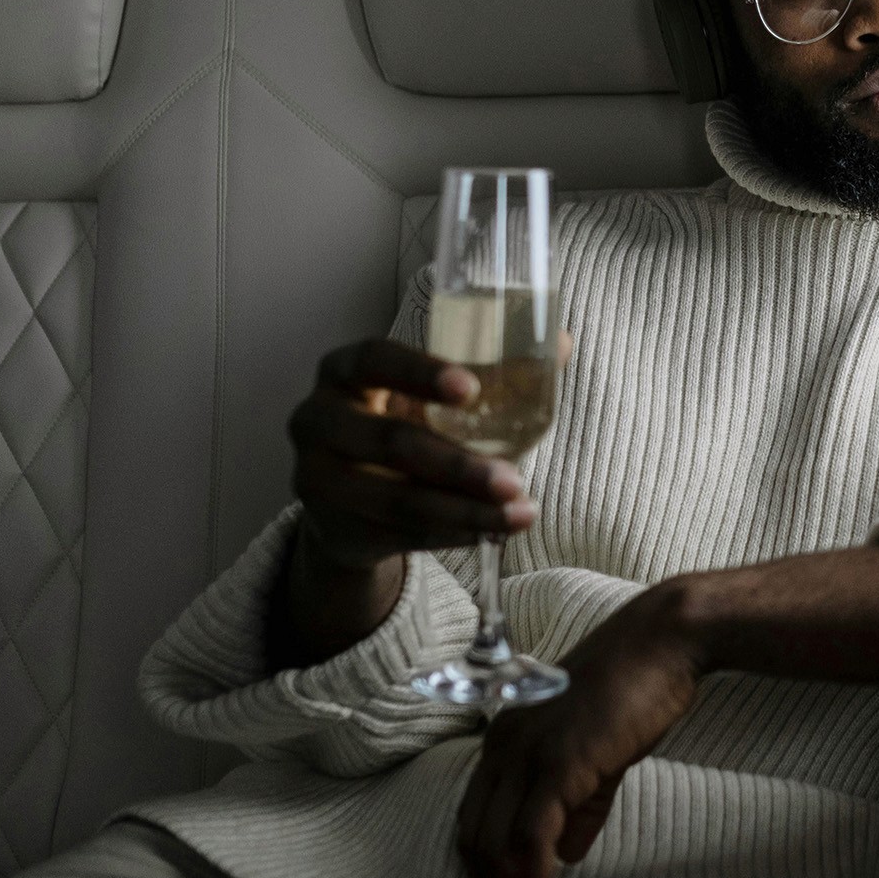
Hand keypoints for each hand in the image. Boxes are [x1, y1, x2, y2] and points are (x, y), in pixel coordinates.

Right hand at [287, 338, 534, 569]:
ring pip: (397, 500)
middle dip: (458, 465)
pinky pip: (397, 535)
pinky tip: (488, 533)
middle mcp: (317, 419)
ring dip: (464, 511)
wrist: (348, 500)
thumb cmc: (405, 425)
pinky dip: (449, 536)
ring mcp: (316, 477)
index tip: (472, 388)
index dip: (419, 371)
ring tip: (519, 514)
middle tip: (514, 479)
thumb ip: (493, 372)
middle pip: (389, 441)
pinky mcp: (330, 526)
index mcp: (343, 371)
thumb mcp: (431, 398)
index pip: (373, 358)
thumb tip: (563, 341)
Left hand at [456, 587, 703, 877]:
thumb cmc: (637, 685)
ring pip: (497, 848)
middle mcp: (503, 746)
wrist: (662, 640)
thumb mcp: (599, 750)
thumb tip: (566, 855)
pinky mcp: (557, 766)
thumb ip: (580, 803)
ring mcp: (527, 754)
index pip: (474, 816)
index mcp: (506, 737)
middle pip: (475, 838)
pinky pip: (531, 844)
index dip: (484, 866)